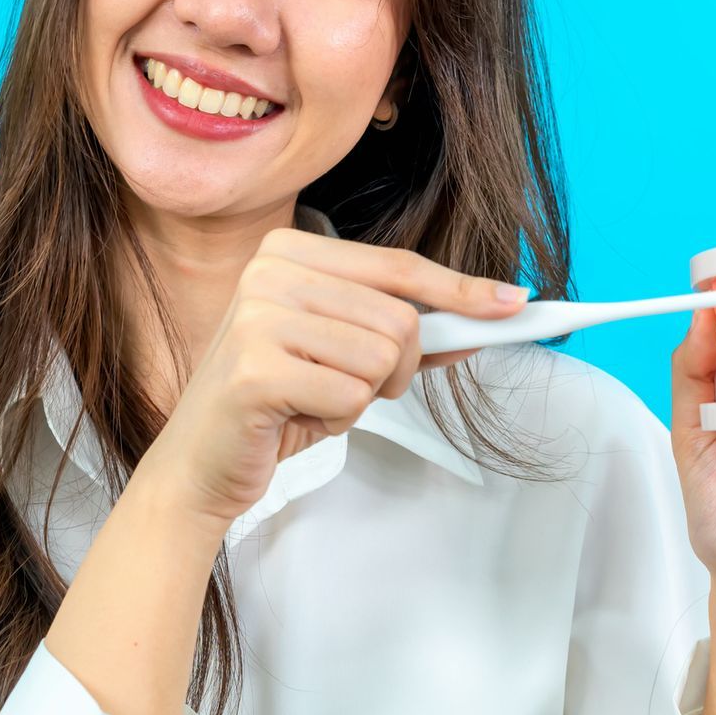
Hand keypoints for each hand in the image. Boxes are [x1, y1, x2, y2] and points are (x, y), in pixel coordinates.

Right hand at [140, 226, 530, 535]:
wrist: (199, 464)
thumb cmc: (276, 404)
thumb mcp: (343, 353)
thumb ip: (405, 330)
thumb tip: (486, 316)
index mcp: (289, 250)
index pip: (399, 267)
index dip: (462, 290)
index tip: (516, 304)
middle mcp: (269, 271)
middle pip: (399, 318)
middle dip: (394, 370)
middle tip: (348, 389)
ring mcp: (257, 316)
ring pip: (381, 358)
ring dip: (362, 397)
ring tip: (313, 400)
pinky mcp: (254, 368)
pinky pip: (351, 396)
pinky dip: (337, 420)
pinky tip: (295, 418)